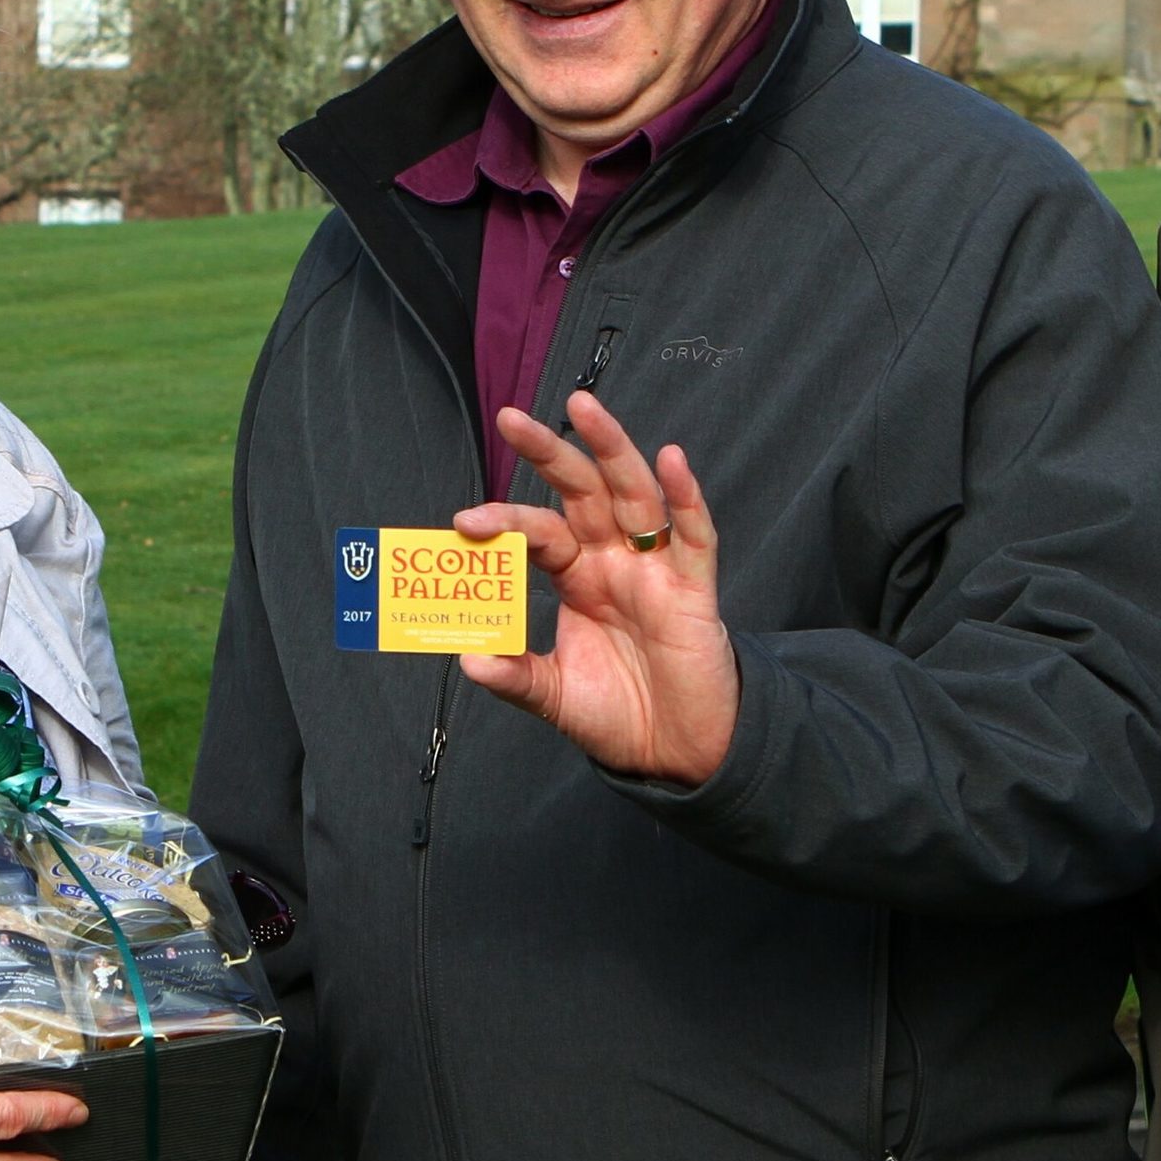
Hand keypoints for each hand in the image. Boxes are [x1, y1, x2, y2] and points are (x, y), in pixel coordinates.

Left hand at [452, 390, 736, 785]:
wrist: (678, 752)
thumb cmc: (620, 716)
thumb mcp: (555, 697)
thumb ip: (515, 676)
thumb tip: (468, 659)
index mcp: (578, 579)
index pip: (539, 534)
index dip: (506, 524)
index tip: (465, 524)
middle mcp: (614, 562)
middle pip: (582, 493)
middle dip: (550, 454)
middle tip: (512, 418)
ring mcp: (656, 570)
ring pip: (634, 495)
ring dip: (611, 449)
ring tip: (583, 407)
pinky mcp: (695, 590)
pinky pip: (694, 536)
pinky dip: (686, 498)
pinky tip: (672, 460)